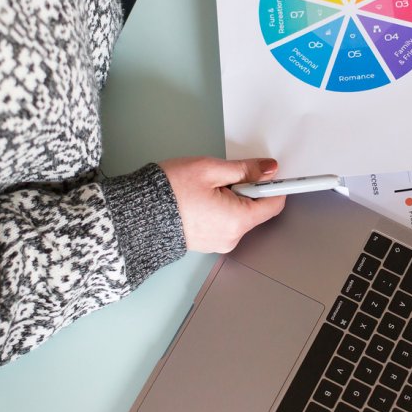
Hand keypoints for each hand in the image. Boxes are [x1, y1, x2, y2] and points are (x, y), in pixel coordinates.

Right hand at [158, 156, 285, 252]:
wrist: (136, 214)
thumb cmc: (168, 191)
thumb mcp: (210, 170)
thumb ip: (245, 169)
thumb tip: (268, 169)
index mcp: (237, 220)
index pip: (274, 204)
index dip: (274, 185)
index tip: (268, 172)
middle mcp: (232, 237)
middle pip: (255, 208)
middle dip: (245, 189)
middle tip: (222, 177)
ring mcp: (219, 242)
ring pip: (239, 214)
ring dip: (230, 198)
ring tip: (204, 189)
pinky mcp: (208, 241)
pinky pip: (224, 221)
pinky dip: (218, 208)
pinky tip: (199, 200)